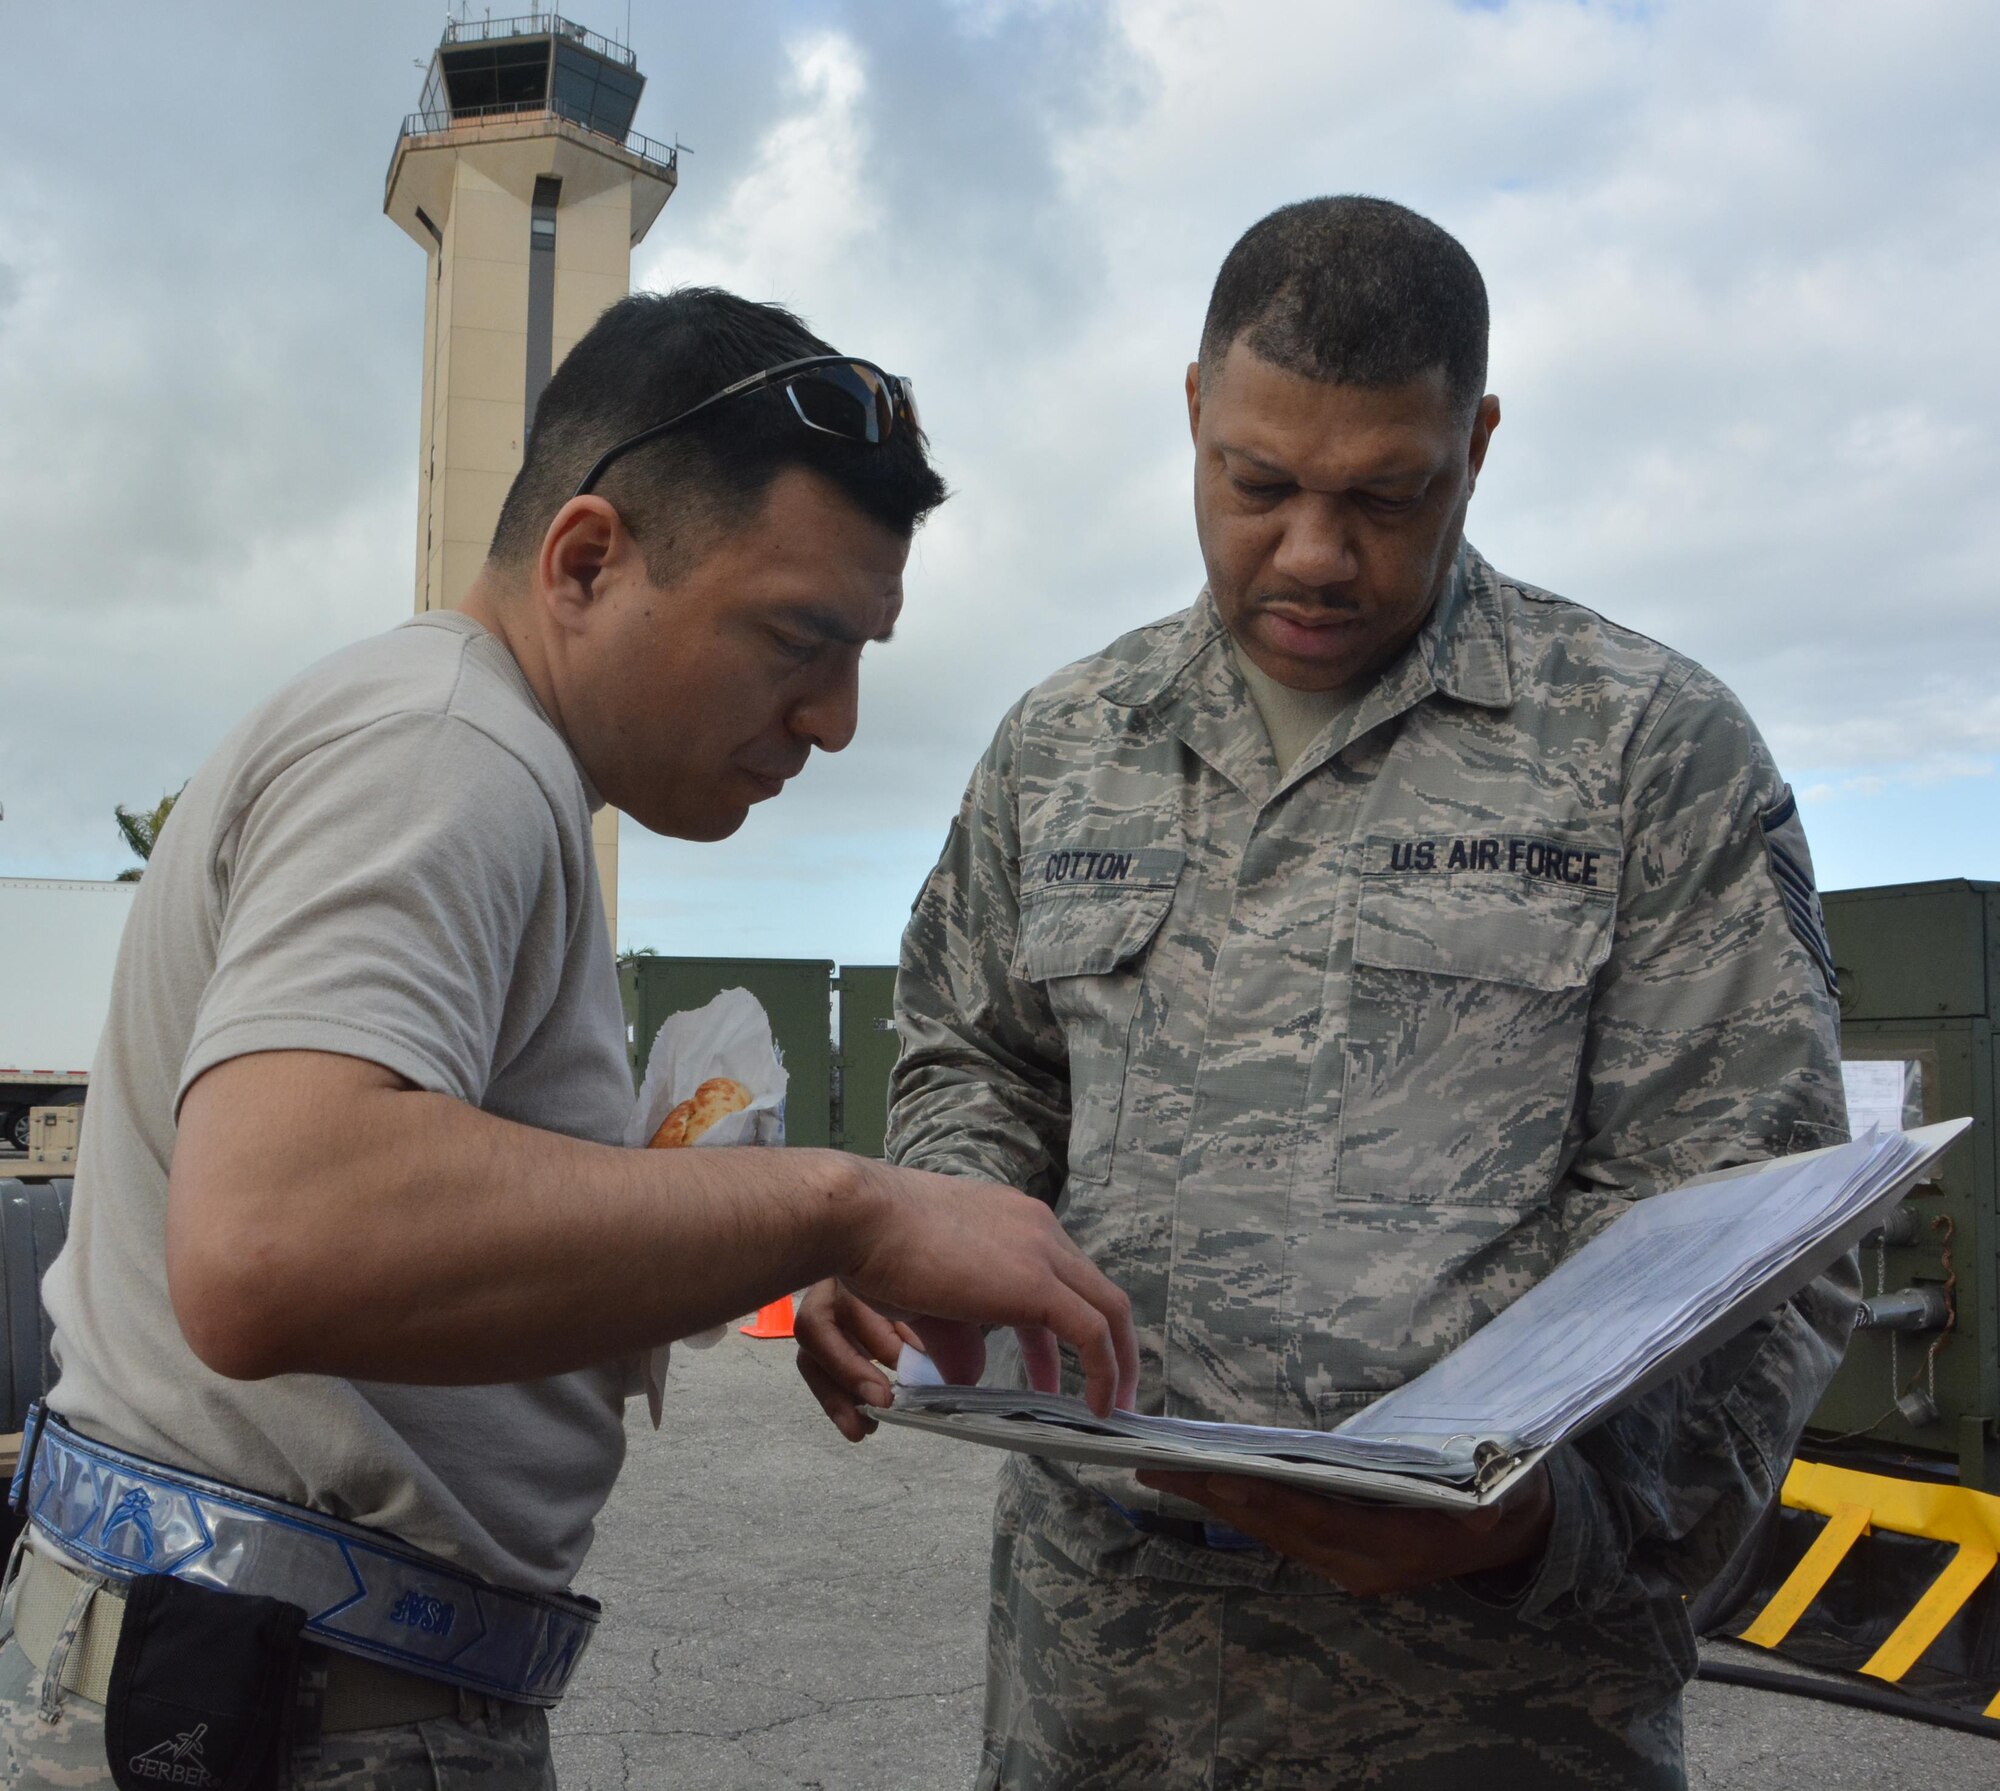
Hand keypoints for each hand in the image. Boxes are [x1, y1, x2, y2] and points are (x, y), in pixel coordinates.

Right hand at [796, 1164, 1129, 1441]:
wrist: (863, 1218)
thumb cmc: (879, 1248)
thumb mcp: (930, 1296)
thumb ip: (959, 1335)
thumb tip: (970, 1377)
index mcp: (1014, 1220)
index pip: (1060, 1274)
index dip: (1067, 1323)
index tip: (1058, 1365)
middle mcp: (1038, 1228)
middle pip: (1096, 1290)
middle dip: (1109, 1345)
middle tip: (1104, 1391)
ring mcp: (1042, 1251)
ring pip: (1108, 1310)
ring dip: (1116, 1362)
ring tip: (1109, 1407)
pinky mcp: (1038, 1284)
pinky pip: (1092, 1333)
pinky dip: (1103, 1371)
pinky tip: (1094, 1407)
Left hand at [1133, 1464, 1552, 1597]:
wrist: (1515, 1536)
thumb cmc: (1506, 1493)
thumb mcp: (1508, 1488)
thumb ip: (1491, 1491)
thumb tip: (1484, 1498)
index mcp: (1400, 1549)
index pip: (1319, 1520)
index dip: (1265, 1498)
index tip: (1213, 1474)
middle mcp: (1365, 1567)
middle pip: (1277, 1529)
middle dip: (1214, 1499)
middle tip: (1152, 1469)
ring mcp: (1350, 1568)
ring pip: (1271, 1534)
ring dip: (1216, 1504)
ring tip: (1160, 1473)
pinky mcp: (1340, 1558)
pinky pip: (1281, 1532)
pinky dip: (1241, 1507)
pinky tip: (1206, 1483)